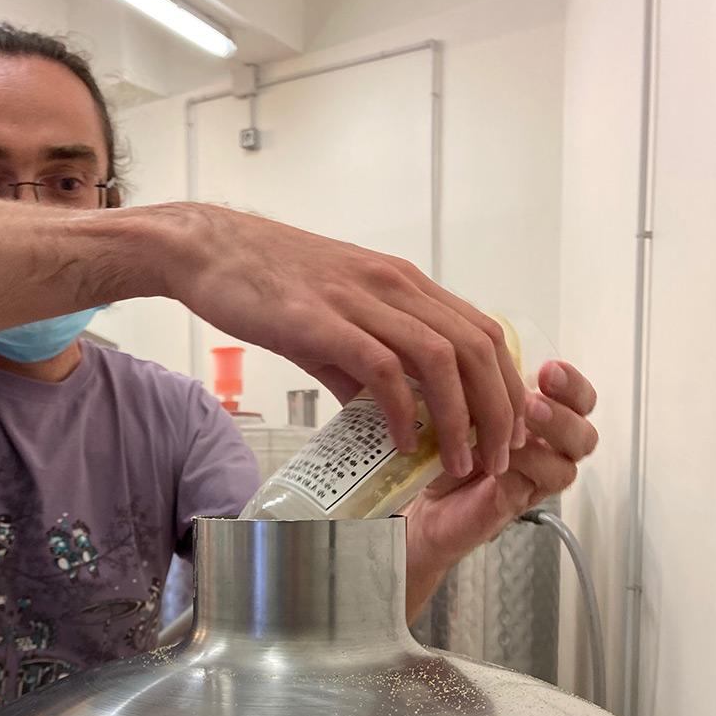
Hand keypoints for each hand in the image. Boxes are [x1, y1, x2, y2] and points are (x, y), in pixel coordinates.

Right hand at [159, 205, 525, 477]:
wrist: (208, 251)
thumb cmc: (264, 285)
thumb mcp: (330, 322)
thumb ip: (361, 367)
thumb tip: (382, 415)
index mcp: (402, 283)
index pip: (481, 331)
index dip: (505, 384)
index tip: (507, 431)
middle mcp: (393, 285)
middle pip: (476, 348)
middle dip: (498, 410)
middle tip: (498, 459)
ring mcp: (360, 301)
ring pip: (440, 359)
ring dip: (461, 418)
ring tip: (461, 463)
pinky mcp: (323, 321)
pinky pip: (382, 369)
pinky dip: (403, 411)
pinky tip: (405, 444)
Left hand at [403, 360, 597, 614]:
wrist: (416, 497)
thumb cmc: (444, 450)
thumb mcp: (463, 405)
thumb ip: (486, 383)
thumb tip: (486, 348)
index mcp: (540, 421)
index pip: (578, 399)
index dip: (572, 384)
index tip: (549, 368)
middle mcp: (546, 450)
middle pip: (585, 433)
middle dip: (567, 410)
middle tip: (536, 397)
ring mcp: (534, 479)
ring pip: (569, 461)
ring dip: (547, 436)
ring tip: (522, 419)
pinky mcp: (515, 502)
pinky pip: (537, 484)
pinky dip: (522, 464)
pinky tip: (498, 453)